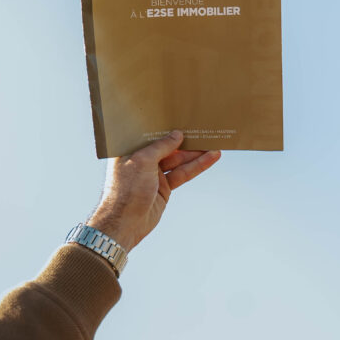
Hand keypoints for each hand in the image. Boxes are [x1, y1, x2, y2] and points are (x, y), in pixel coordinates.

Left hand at [86, 131, 220, 252]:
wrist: (125, 224)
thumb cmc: (126, 189)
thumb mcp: (143, 161)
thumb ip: (161, 146)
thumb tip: (177, 134)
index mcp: (130, 149)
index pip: (150, 133)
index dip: (166, 125)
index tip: (182, 115)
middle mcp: (142, 160)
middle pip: (168, 146)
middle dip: (185, 139)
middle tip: (204, 129)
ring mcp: (153, 174)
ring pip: (178, 160)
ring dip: (196, 153)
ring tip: (214, 144)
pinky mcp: (164, 187)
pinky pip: (182, 174)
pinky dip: (196, 167)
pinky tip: (210, 158)